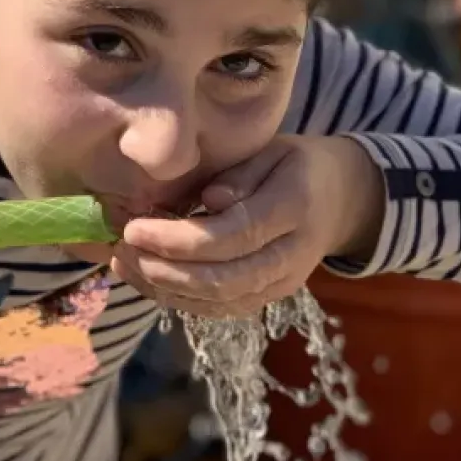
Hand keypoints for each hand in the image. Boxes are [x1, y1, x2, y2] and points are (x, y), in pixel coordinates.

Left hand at [109, 136, 385, 316]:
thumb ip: (240, 175)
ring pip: (218, 300)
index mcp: (294, 209)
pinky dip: (178, 298)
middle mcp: (291, 256)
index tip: (135, 228)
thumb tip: (208, 200)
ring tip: (123, 262)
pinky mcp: (266, 298)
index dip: (179, 239)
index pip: (232, 236)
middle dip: (164, 269)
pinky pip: (219, 308)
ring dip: (164, 287)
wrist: (338, 200)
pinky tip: (145, 278)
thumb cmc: (293, 165)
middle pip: (223, 278)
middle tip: (121, 248)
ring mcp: (280, 284)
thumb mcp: (271, 151)